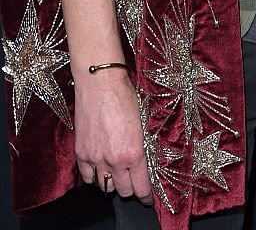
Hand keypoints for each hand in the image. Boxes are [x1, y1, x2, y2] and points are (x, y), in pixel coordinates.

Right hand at [74, 66, 152, 203]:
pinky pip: (87, 177)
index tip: (148, 198)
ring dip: (112, 184)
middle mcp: (113, 160)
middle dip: (131, 190)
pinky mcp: (81, 153)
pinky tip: (101, 170)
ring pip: (104, 187)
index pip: (141, 187)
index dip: (146, 196)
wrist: (100, 84)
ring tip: (118, 177)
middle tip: (134, 185)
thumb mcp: (143, 122)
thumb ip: (142, 146)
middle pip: (123, 191)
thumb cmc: (125, 97)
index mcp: (133, 153)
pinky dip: (94, 177)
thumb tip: (145, 161)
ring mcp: (95, 158)